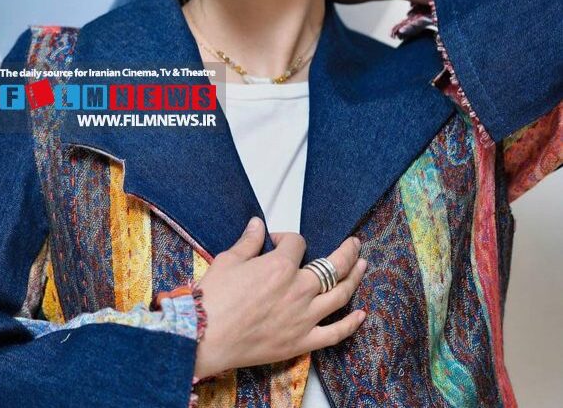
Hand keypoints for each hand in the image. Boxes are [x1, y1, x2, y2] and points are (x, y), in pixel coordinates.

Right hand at [192, 217, 366, 379]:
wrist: (204, 336)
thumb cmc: (213, 297)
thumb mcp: (229, 260)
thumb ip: (249, 242)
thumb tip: (257, 224)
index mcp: (281, 266)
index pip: (297, 243)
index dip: (286, 238)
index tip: (275, 241)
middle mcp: (299, 289)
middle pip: (333, 266)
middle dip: (346, 251)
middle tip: (354, 243)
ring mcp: (304, 317)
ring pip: (340, 294)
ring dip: (355, 278)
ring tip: (362, 266)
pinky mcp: (302, 341)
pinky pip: (335, 333)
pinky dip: (351, 324)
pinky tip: (361, 314)